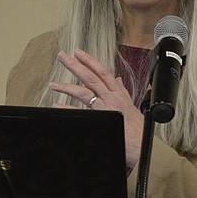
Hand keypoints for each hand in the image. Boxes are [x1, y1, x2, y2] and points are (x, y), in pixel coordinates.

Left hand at [49, 49, 142, 168]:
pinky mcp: (102, 118)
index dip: (90, 61)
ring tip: (53, 84)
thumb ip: (122, 91)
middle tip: (62, 56)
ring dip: (67, 86)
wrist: (143, 144)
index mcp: (118, 93)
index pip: (103, 72)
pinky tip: (56, 105)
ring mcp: (106, 107)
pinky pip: (80, 111)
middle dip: (76, 65)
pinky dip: (67, 108)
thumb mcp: (131, 105)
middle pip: (91, 77)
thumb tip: (118, 80)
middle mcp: (112, 97)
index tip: (78, 53)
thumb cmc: (139, 128)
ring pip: (84, 91)